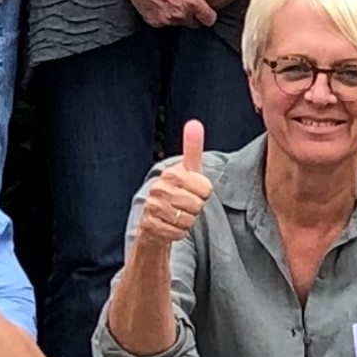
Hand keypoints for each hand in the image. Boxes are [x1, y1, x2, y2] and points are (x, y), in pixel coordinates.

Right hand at [131, 121, 218, 251]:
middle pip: (197, 205)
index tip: (193, 190)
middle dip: (196, 208)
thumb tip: (194, 123)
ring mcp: (153, 207)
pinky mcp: (151, 226)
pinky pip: (179, 232)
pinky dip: (179, 232)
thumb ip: (192, 148)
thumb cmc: (177, 191)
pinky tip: (171, 225)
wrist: (155, 219)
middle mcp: (159, 189)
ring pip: (188, 220)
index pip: (205, 188)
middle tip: (185, 205)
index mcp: (171, 173)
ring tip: (177, 215)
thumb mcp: (187, 170)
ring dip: (187, 221)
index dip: (204, 193)